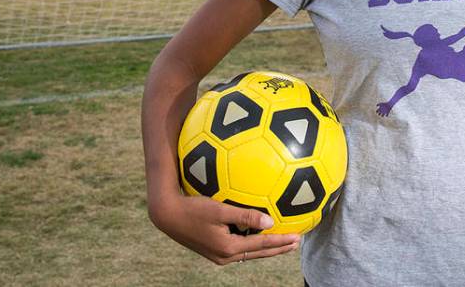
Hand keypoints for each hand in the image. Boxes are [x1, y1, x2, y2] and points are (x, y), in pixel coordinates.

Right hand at [149, 193, 299, 264]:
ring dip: (266, 247)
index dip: (281, 242)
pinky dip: (252, 242)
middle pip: (258, 253)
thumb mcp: (219, 210)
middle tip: (296, 242)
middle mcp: (225, 256)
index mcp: (228, 248)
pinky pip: (239, 247)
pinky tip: (256, 234)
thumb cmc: (192, 208)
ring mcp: (218, 255)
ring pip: (249, 252)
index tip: (297, 237)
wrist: (167, 216)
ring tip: (282, 241)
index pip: (262, 246)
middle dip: (278, 248)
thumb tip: (270, 222)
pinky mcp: (213, 248)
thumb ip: (245, 216)